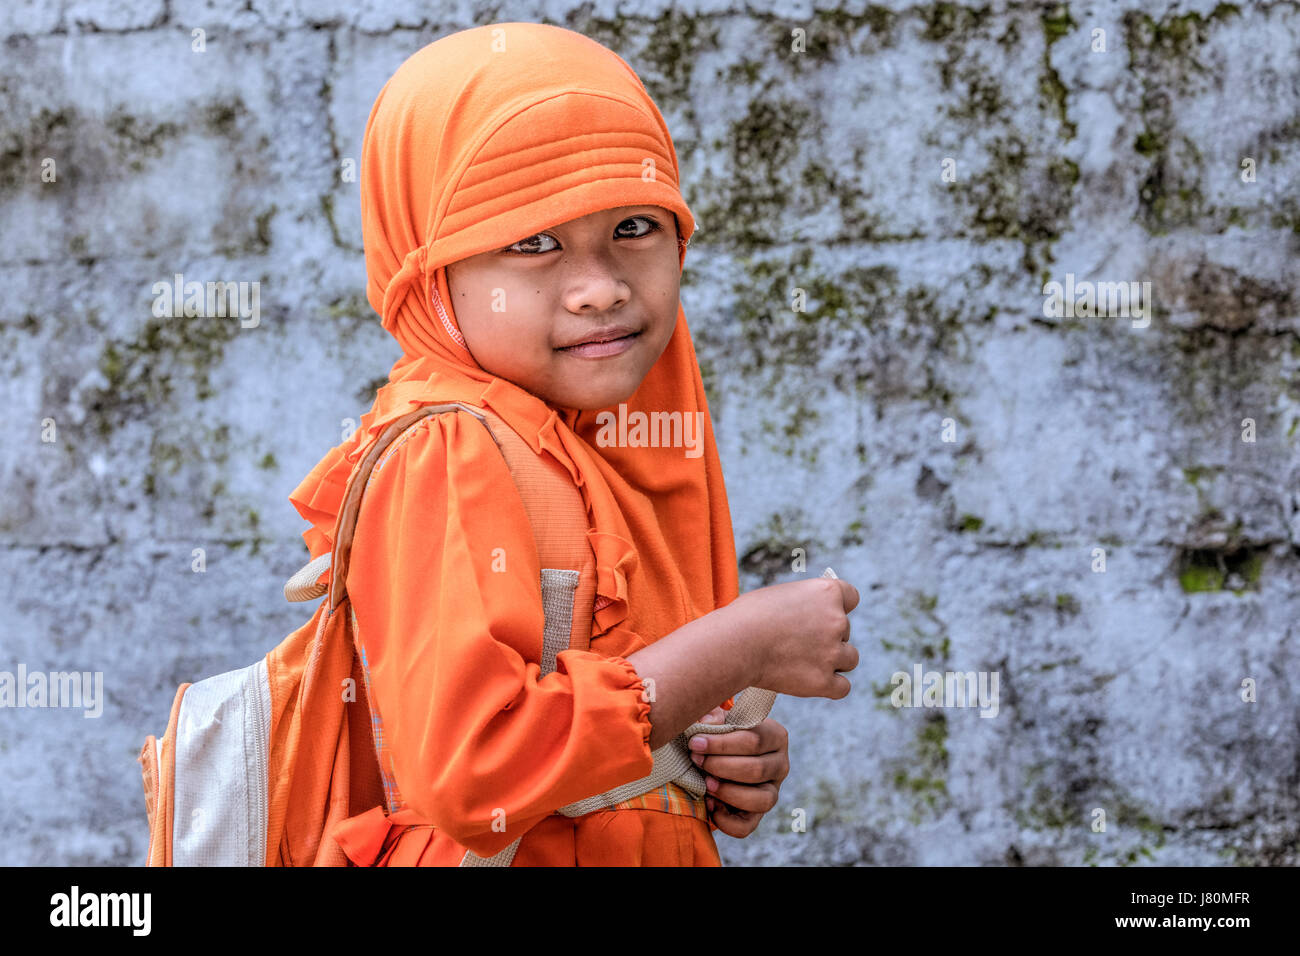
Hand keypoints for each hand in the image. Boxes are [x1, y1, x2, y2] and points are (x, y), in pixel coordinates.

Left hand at [689, 707, 789, 837]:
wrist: (721, 758)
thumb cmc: (722, 735)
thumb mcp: (720, 720)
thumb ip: (714, 716)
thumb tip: (707, 722)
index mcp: (775, 736)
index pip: (754, 740)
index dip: (721, 744)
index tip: (695, 743)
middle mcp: (780, 765)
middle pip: (756, 769)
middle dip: (720, 766)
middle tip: (696, 761)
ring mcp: (772, 792)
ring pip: (761, 799)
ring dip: (728, 792)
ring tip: (706, 784)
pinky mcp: (758, 815)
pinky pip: (748, 826)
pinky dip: (726, 821)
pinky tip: (710, 805)